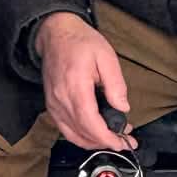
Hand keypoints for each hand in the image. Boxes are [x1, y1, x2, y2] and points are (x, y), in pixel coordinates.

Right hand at [35, 13, 133, 150]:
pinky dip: (80, 136)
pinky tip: (95, 134)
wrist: (56, 33)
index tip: (122, 143)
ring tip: (113, 137)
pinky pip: (64, 129)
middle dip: (105, 142)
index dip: (106, 137)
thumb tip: (122, 107)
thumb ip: (115, 83)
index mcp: (75, 86)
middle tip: (125, 140)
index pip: (90, 122)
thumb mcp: (106, 56)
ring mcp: (53, 104)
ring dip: (94, 142)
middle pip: (82, 133)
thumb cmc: (80, 42)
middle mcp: (61, 99)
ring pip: (73, 134)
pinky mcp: (51, 105)